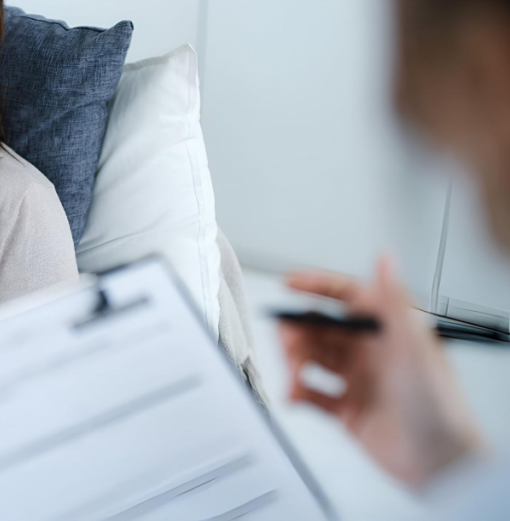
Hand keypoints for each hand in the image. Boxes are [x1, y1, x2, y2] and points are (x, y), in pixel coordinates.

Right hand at [280, 255, 483, 486]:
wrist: (440, 467)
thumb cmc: (439, 407)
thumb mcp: (414, 347)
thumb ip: (394, 301)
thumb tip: (384, 259)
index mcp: (389, 332)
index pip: (348, 297)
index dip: (317, 286)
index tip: (290, 283)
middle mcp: (372, 353)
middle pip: (322, 329)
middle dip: (298, 331)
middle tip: (286, 339)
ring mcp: (359, 381)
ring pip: (313, 359)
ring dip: (296, 362)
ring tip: (293, 373)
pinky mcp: (348, 410)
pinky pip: (313, 394)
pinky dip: (299, 393)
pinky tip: (296, 396)